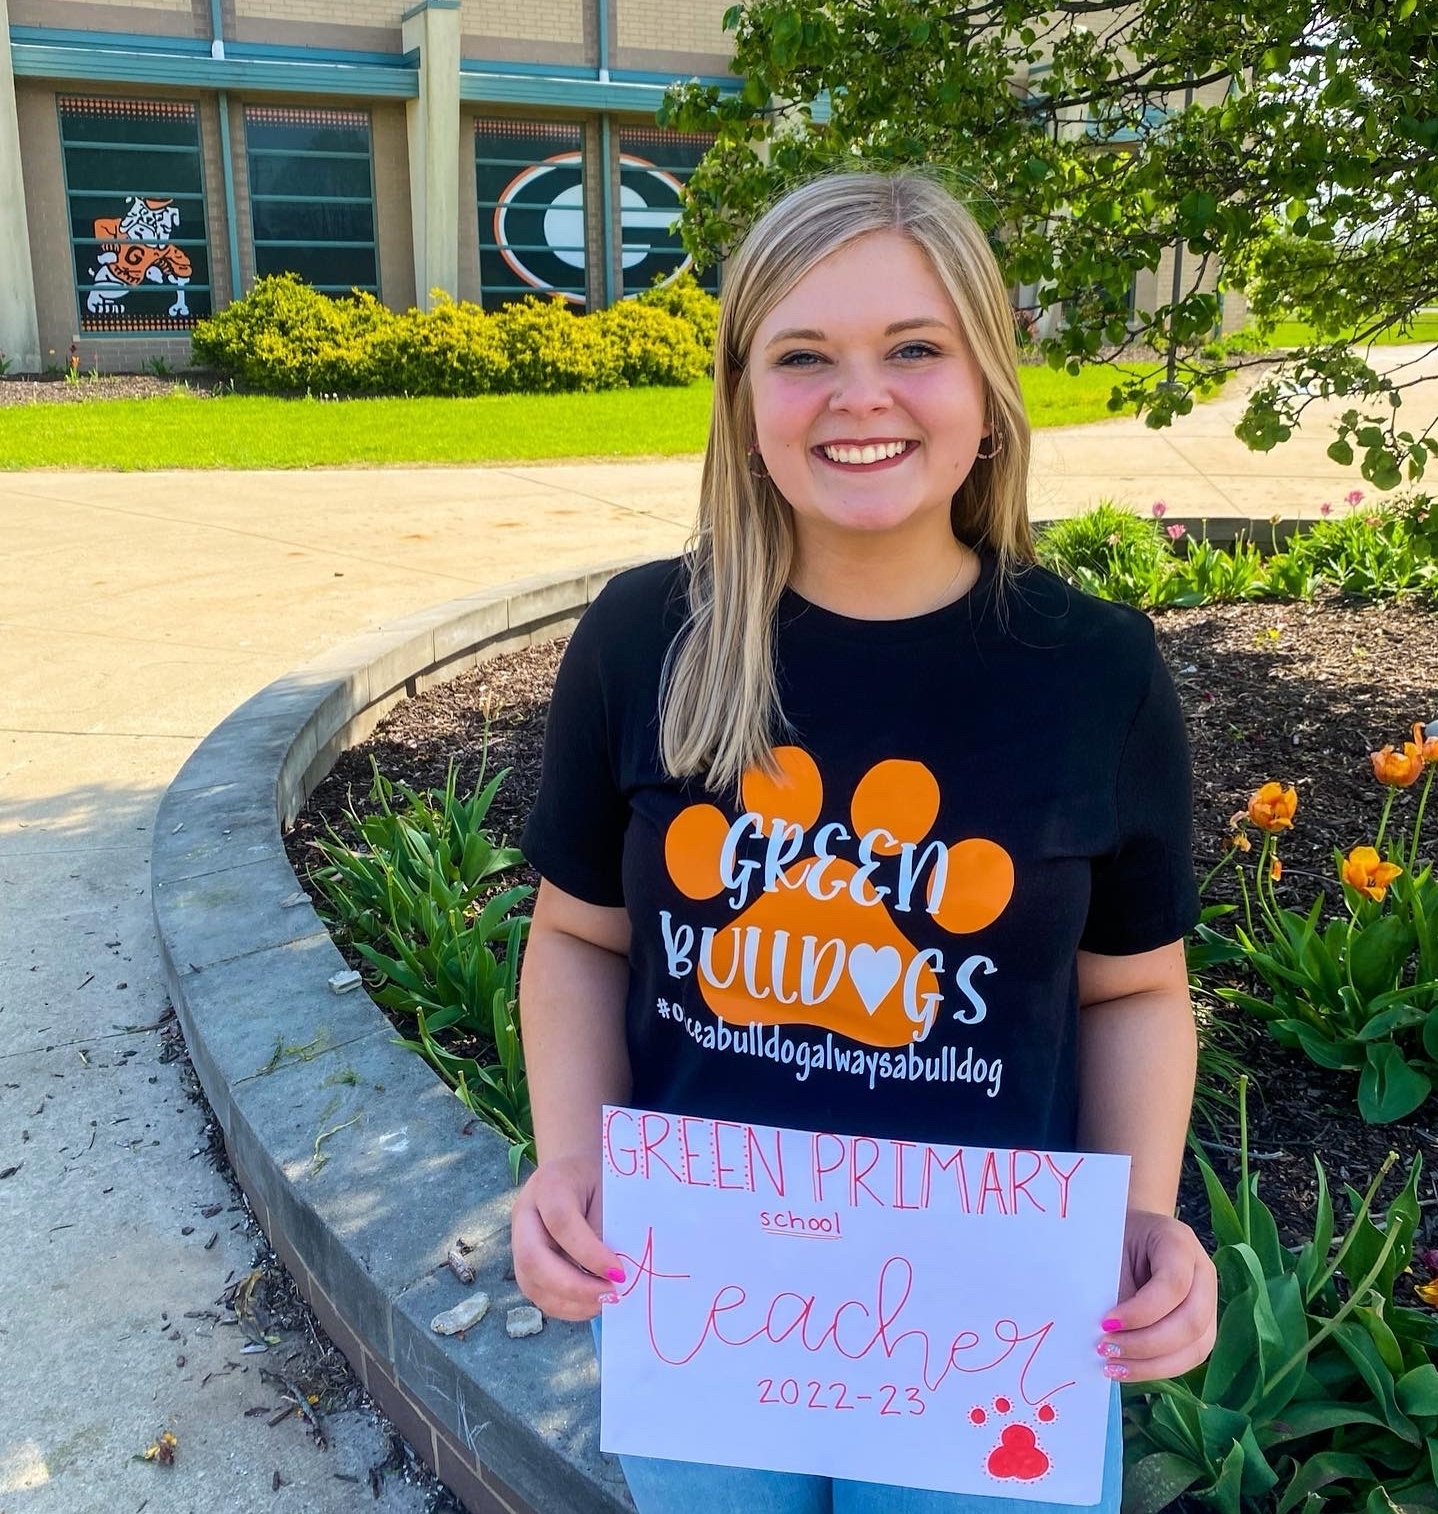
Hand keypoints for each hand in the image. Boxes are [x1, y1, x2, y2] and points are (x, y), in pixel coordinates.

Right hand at [511, 1152, 626, 1320]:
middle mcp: (525, 1213)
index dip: (589, 1253)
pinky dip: (565, 1307)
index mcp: (548, 1185)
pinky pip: (537, 1293)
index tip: (619, 1273)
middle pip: (533, 1259)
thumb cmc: (596, 1177)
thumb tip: (614, 1274)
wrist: (573, 1168)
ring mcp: (518, 1239)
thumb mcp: (608, 1190)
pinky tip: (591, 1304)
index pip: (561, 1223)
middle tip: (611, 1295)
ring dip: (570, 1303)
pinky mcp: (523, 1262)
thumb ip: (607, 1227)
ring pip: (531, 1283)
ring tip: (605, 1303)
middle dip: (574, 1287)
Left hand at [1098, 1209, 1216, 1383]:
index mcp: (1179, 1242)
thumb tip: (1105, 1333)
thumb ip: (1113, 1287)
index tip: (1105, 1322)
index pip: (1173, 1284)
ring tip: (1113, 1367)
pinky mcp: (1204, 1327)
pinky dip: (1158, 1368)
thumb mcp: (1111, 1250)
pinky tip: (1128, 1369)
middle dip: (1146, 1344)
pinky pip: (1190, 1356)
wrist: (1133, 1234)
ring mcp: (1209, 1302)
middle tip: (1105, 1348)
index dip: (1141, 1311)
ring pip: (1196, 1347)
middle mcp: (1203, 1273)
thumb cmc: (1117, 1239)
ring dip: (1152, 1364)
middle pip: (1191, 1321)